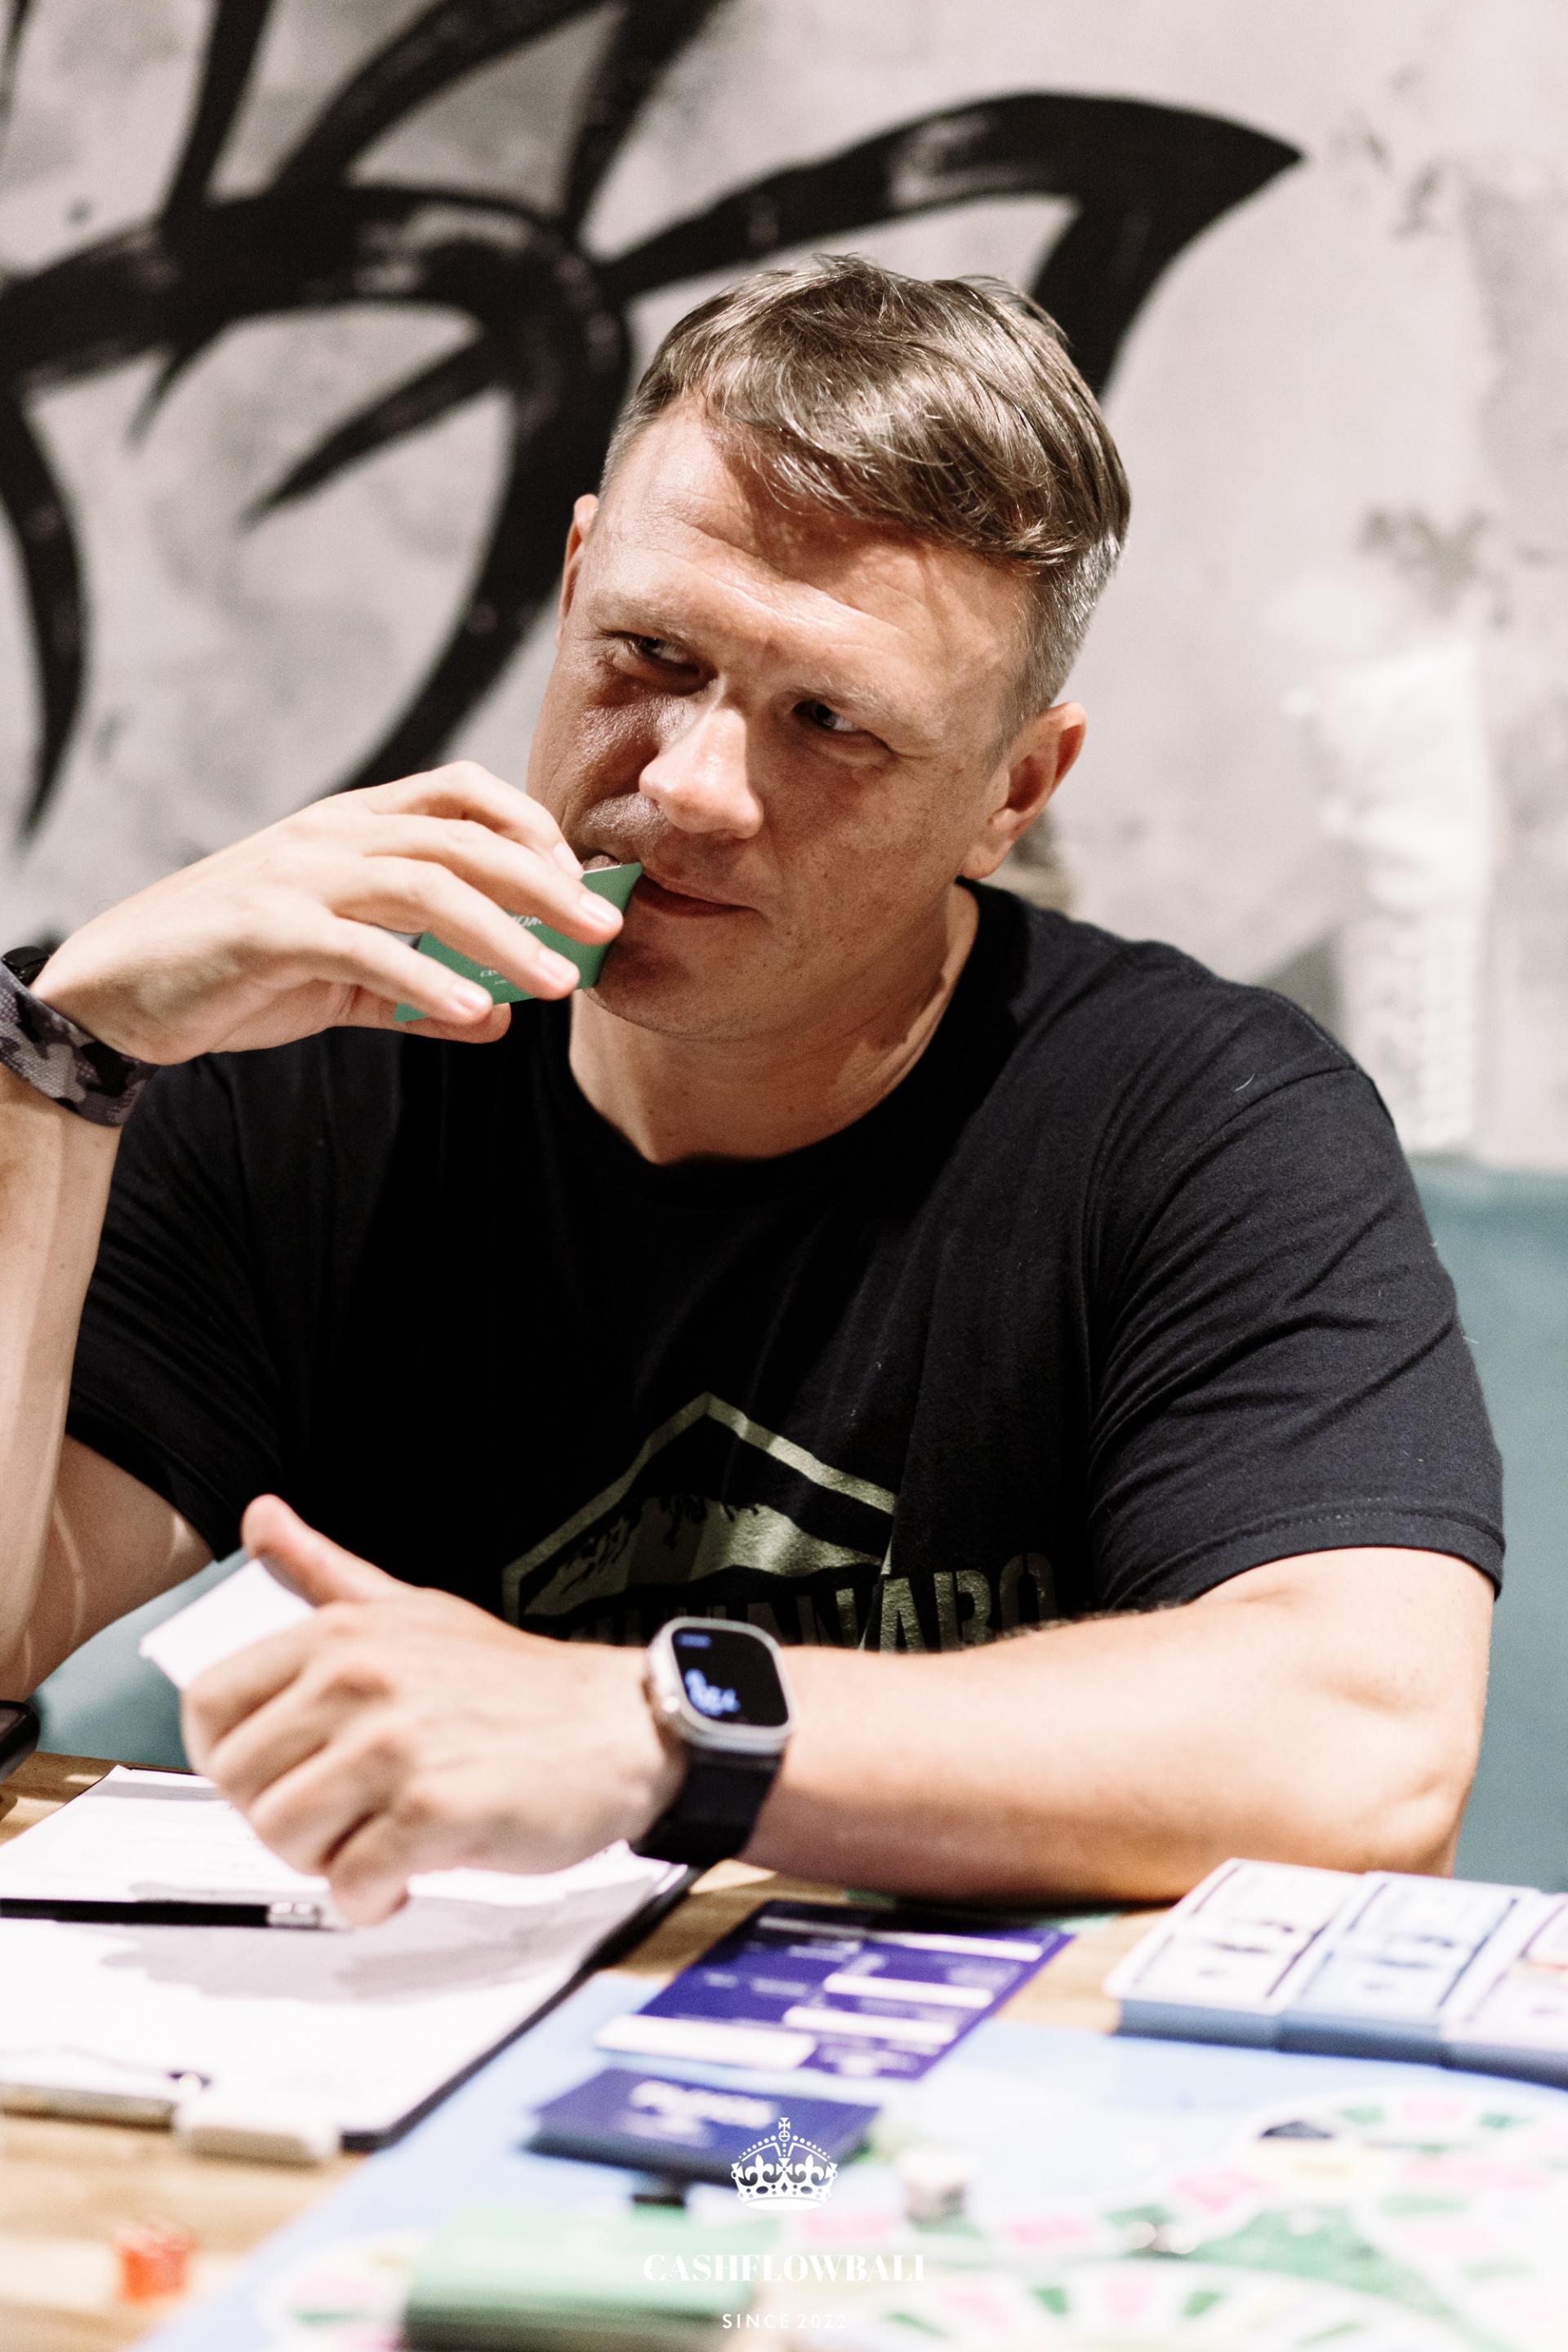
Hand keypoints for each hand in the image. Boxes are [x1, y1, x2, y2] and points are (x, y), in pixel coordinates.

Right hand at [29, 761, 623, 1060]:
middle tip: (606, 929)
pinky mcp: (267, 929)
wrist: (121, 989)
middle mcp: (332, 836)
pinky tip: (478, 1014)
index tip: (583, 880)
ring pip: (426, 886)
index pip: (460, 792)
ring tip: (558, 984)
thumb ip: (420, 992)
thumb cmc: (238, 969)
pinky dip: (426, 981)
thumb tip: (502, 1020)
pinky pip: (363, 950)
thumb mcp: (343, 979)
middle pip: (461, 838)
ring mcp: (298, 877)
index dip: (531, 826)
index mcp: (353, 827)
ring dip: (504, 936)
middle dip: (545, 882)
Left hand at [181, 1496, 679, 1923]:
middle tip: (341, 1813)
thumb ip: (325, 1573)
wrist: (622, 1727)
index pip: (209, 1706)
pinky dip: (370, 1897)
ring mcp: (396, 1747)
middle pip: (240, 1783)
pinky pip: (350, 1883)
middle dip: (281, 1815)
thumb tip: (262, 1520)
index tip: (273, 1771)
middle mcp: (361, 1682)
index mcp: (344, 1635)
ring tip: (376, 1838)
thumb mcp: (413, 1608)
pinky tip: (406, 1874)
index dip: (228, 1755)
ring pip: (283, 1838)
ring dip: (324, 1860)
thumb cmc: (519, 1681)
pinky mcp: (434, 1812)